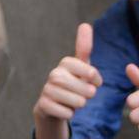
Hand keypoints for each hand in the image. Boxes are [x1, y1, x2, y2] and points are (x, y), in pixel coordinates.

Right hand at [33, 24, 100, 138]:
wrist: (53, 106)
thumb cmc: (72, 85)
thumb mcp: (81, 67)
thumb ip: (84, 48)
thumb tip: (85, 24)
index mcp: (65, 63)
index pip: (90, 71)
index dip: (95, 79)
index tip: (94, 81)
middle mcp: (54, 74)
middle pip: (85, 89)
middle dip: (89, 95)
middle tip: (84, 95)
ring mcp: (47, 89)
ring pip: (78, 102)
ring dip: (80, 105)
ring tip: (74, 102)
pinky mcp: (43, 105)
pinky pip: (66, 113)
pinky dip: (69, 114)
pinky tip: (64, 109)